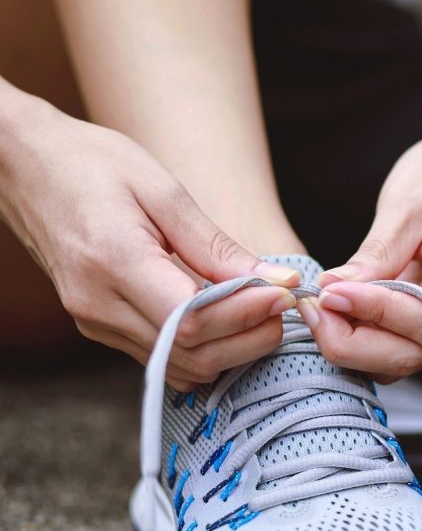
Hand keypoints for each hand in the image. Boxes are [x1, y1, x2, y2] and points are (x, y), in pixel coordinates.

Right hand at [0, 96, 299, 387]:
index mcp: (113, 262)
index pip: (192, 319)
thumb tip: (276, 280)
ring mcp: (94, 321)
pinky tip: (231, 322)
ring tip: (264, 313)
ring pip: (178, 365)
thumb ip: (216, 245)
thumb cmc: (92, 164)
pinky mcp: (98, 326)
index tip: (285, 293)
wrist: (24, 167)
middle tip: (284, 307)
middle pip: (190, 353)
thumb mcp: (163, 190)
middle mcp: (98, 304)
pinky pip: (161, 357)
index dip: (247, 315)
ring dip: (232, 350)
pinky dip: (204, 350)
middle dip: (249, 338)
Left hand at [304, 120, 421, 381]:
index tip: (328, 294)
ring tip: (322, 308)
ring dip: (358, 343)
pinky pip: (409, 347)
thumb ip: (376, 253)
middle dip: (357, 340)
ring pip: (410, 357)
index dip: (377, 314)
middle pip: (419, 351)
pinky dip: (370, 339)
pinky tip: (344, 312)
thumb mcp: (407, 202)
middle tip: (312, 308)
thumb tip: (332, 292)